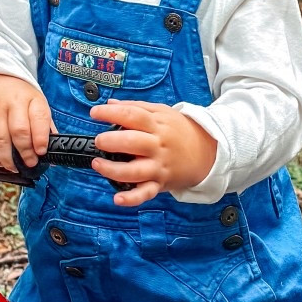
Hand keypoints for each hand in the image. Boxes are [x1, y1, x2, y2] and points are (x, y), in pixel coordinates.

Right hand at [0, 73, 52, 171]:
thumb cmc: (18, 96)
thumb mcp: (36, 103)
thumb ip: (45, 125)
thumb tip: (54, 150)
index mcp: (31, 99)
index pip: (38, 118)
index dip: (40, 138)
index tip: (41, 152)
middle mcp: (12, 103)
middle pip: (19, 131)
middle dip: (25, 152)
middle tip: (29, 163)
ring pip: (0, 140)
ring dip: (8, 158)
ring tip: (14, 166)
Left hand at [89, 99, 218, 206]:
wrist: (207, 152)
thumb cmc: (180, 131)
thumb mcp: (162, 112)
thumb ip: (135, 107)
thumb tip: (110, 103)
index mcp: (157, 125)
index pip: (133, 115)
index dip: (111, 113)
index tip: (95, 113)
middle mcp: (157, 146)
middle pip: (133, 142)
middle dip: (112, 141)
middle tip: (99, 140)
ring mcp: (159, 166)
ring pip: (135, 171)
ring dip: (113, 169)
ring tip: (98, 164)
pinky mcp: (160, 183)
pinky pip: (145, 193)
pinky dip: (131, 198)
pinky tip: (118, 198)